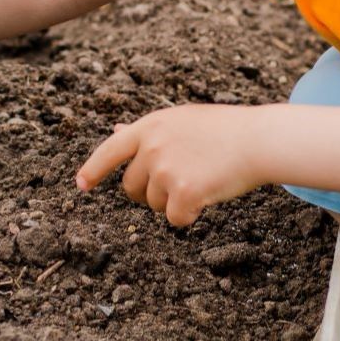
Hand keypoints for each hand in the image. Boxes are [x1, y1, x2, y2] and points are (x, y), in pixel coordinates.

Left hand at [75, 104, 263, 226]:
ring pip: (153, 206)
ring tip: (201, 179)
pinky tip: (208, 196)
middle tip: (178, 183)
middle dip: (148, 193)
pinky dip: (190, 216)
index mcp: (150, 126)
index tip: (81, 185)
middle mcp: (151, 147)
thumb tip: (116, 130)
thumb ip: (148, 132)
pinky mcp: (182, 192)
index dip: (93, 170)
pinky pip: (174, 220)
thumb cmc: (225, 130)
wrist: (258, 140)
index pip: (110, 150)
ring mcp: (165, 170)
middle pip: (130, 188)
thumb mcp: (181, 120)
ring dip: (173, 202)